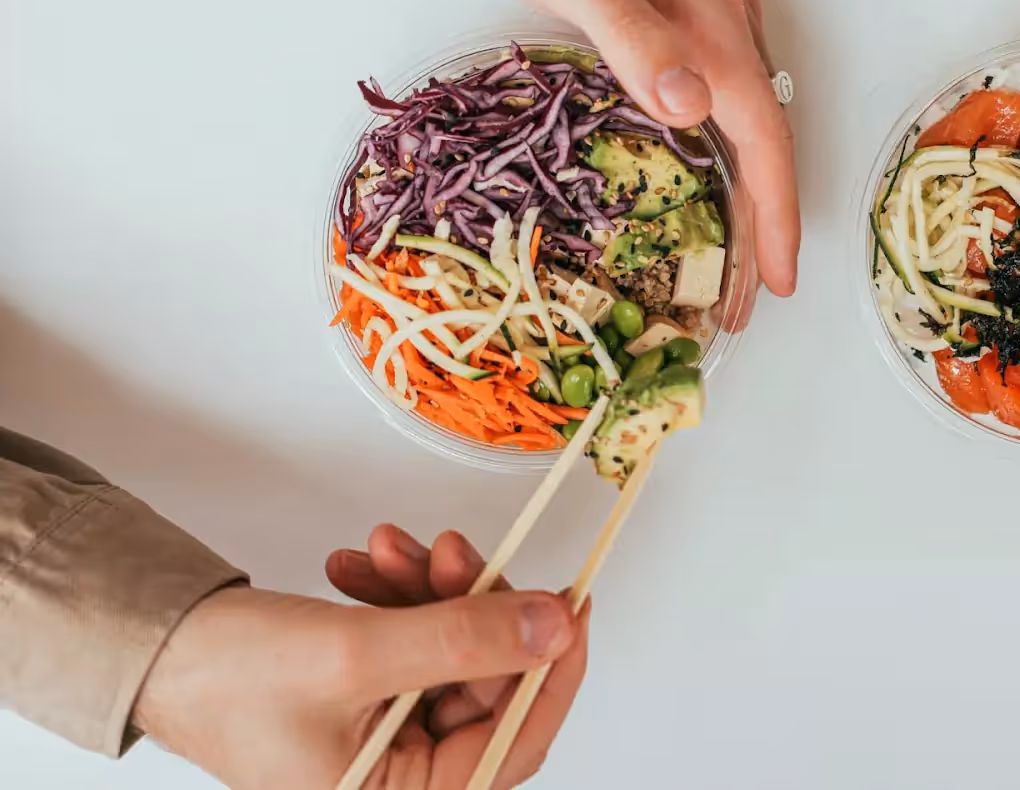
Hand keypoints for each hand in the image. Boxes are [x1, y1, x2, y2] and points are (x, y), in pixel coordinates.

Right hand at [134, 524, 587, 789]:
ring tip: (388, 547)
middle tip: (454, 548)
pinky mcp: (372, 696)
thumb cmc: (224, 677)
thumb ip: (463, 639)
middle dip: (472, 603)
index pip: (514, 740)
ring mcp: (387, 736)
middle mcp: (399, 779)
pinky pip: (416, 638)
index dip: (553, 669)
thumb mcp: (355, 654)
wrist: (150, 646)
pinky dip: (399, 595)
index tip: (575, 604)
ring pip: (452, 649)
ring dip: (429, 589)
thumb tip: (554, 626)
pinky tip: (362, 565)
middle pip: (485, 683)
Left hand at [459, 0, 798, 295]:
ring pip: (749, 122)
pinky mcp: (689, 10)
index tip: (776, 279)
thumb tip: (692, 107)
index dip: (773, 214)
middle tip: (752, 299)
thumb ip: (632, 34)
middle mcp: (724, 22)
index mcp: (707, 24)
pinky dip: (728, 154)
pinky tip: (707, 178)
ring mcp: (711, 14)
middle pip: (764, 142)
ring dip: (749, 194)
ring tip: (736, 259)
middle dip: (766, 224)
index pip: (759, 139)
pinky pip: (728, 98)